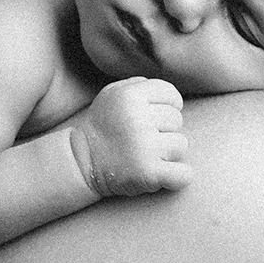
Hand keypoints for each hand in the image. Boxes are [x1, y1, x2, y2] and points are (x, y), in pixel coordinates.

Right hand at [70, 78, 188, 196]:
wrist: (80, 162)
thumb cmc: (103, 125)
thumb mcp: (112, 94)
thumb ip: (139, 85)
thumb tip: (168, 93)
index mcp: (130, 95)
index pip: (172, 95)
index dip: (167, 106)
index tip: (154, 118)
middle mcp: (137, 119)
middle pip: (177, 120)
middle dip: (165, 130)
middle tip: (143, 139)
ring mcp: (144, 147)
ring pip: (181, 145)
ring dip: (168, 153)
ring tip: (146, 155)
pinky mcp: (148, 173)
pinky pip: (183, 174)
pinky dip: (180, 177)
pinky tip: (165, 175)